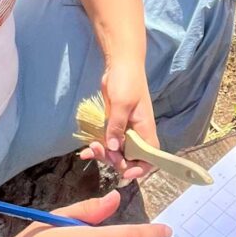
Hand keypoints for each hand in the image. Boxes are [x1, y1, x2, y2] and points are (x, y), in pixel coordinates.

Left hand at [80, 62, 158, 180]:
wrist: (121, 65)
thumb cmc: (127, 81)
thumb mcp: (122, 103)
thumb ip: (117, 126)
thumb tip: (114, 148)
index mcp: (145, 129)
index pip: (149, 156)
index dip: (140, 168)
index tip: (126, 171)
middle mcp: (137, 133)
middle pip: (130, 158)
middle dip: (115, 160)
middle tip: (101, 151)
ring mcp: (125, 130)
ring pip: (117, 152)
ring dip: (104, 155)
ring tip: (91, 149)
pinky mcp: (114, 126)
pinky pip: (107, 142)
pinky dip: (98, 148)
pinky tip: (86, 151)